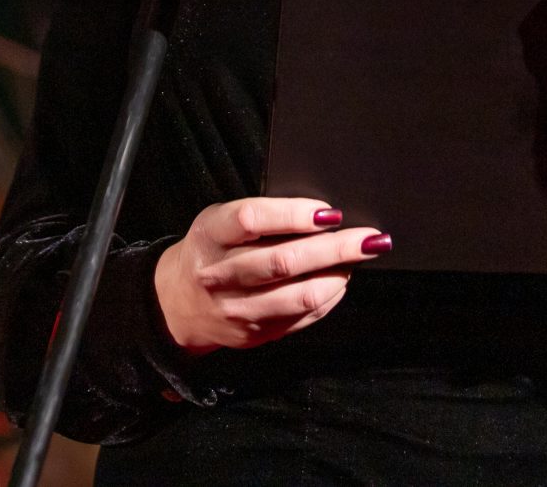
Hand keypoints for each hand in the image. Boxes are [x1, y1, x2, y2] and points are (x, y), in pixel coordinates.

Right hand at [152, 196, 392, 353]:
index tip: (330, 212)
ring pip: (298, 295)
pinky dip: (330, 296)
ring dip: (338, 275)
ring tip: (359, 258)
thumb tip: (323, 214)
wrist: (177, 302)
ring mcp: (237, 309)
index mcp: (210, 234)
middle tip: (369, 237)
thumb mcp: (221, 220)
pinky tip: (341, 280)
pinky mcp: (254, 334)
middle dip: (334, 248)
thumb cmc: (212, 248)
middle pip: (283, 261)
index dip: (294, 214)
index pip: (253, 220)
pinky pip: (303, 316)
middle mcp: (220, 274)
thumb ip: (263, 216)